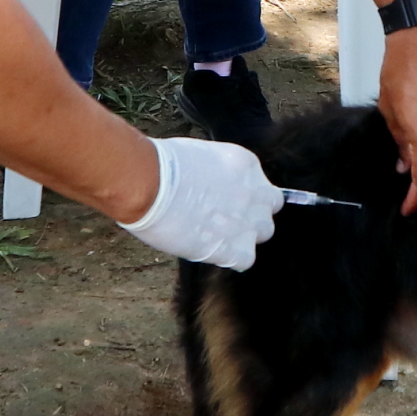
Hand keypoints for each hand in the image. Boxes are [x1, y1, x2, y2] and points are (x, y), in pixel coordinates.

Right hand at [118, 137, 284, 270]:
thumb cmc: (160, 165)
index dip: (243, 196)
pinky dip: (230, 259)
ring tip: (215, 236)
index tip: (226, 200)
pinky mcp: (234, 247)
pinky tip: (210, 250)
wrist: (149, 183)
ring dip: (244, 236)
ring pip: (262, 234)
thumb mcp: (200, 155)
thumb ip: (216, 173)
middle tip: (223, 219)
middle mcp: (254, 192)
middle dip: (250, 215)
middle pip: (267, 209)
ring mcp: (247, 221)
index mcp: (246, 164)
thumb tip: (211, 185)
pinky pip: (245, 260)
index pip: (259, 185)